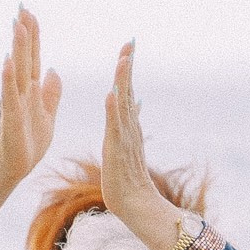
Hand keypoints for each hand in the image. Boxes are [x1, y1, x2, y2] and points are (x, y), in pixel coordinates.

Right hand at [0, 10, 62, 243]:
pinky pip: (9, 95)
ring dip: (18, 48)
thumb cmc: (29, 142)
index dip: (34, 36)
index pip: (33, 57)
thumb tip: (54, 70)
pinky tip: (7, 62)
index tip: (30, 13)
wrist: (16, 167)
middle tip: (23, 8)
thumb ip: (51, 93)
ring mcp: (14, 103)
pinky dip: (8, 78)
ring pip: (17, 70)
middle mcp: (21, 91)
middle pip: (24, 57)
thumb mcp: (48, 115)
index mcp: (31, 90)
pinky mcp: (11, 117)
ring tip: (18, 25)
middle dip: (24, 33)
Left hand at [99, 44, 190, 249]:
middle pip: (128, 90)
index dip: (127, 68)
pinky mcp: (118, 152)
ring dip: (123, 81)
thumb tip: (134, 102)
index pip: (126, 91)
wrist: (137, 207)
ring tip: (123, 59)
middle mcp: (129, 128)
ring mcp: (125, 139)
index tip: (128, 46)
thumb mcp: (124, 146)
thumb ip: (129, 122)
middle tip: (130, 42)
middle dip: (128, 66)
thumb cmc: (127, 181)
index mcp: (127, 126)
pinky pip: (116, 127)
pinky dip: (114, 110)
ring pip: (124, 104)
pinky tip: (112, 93)